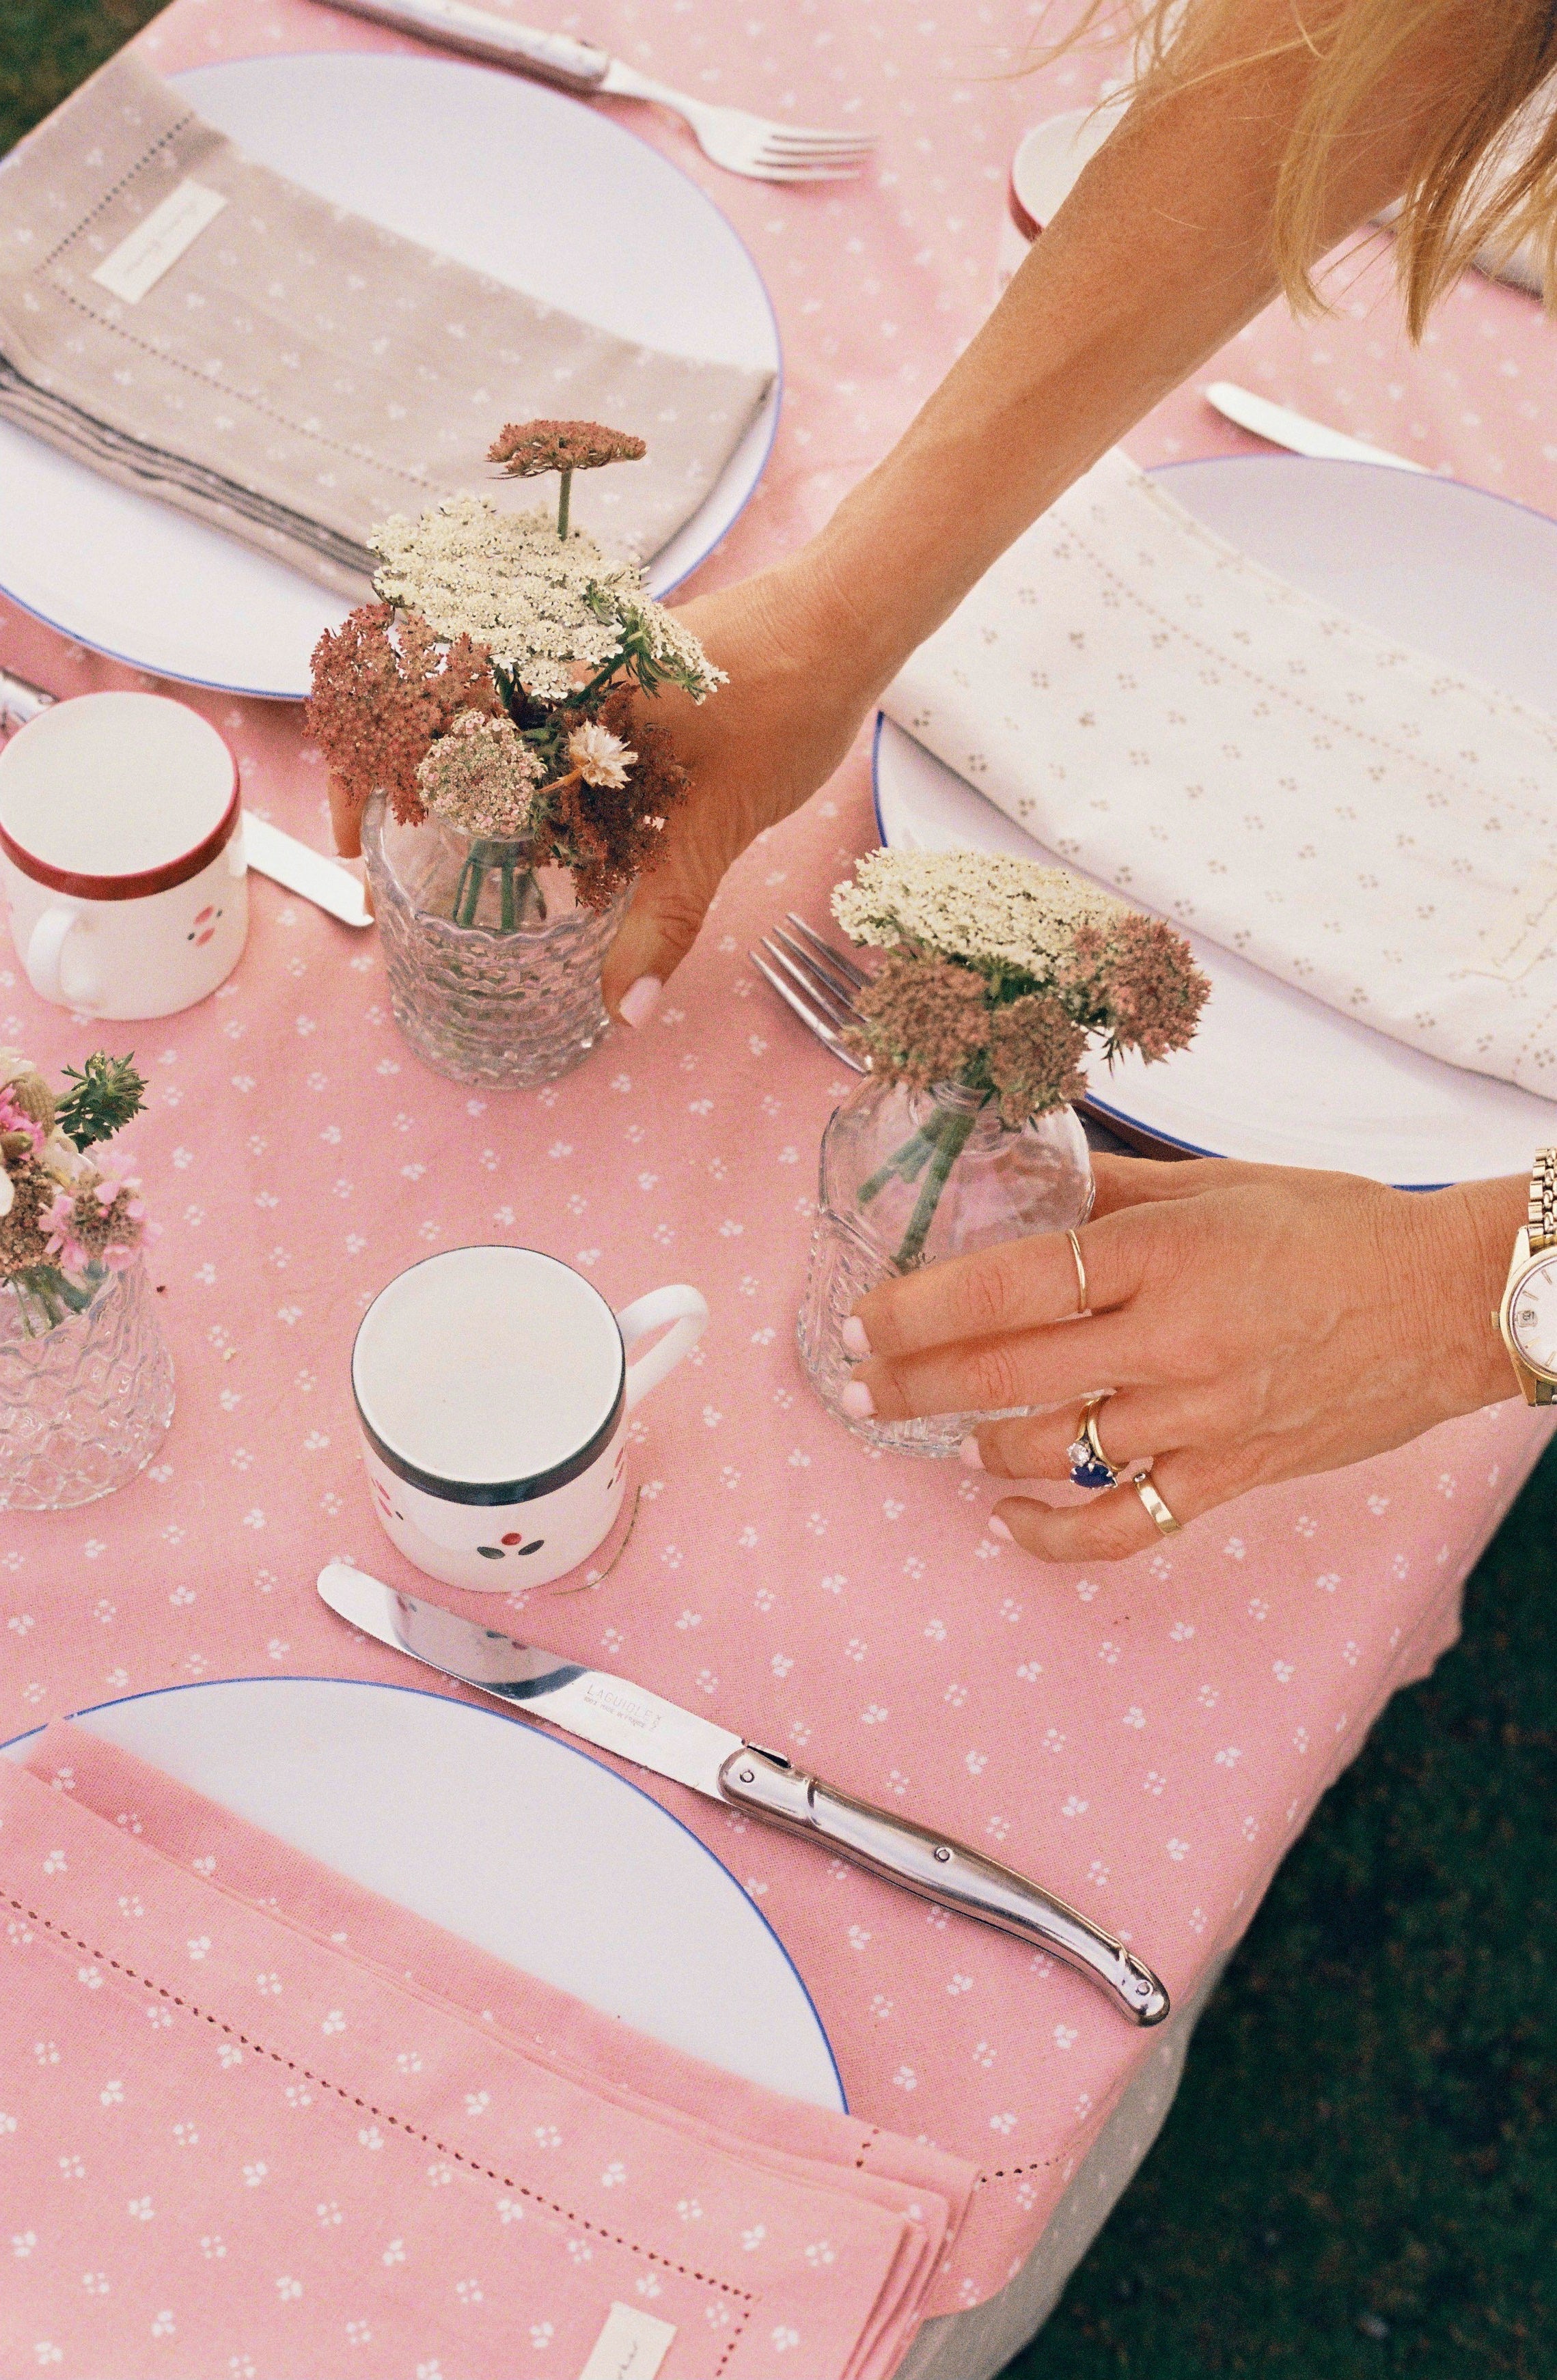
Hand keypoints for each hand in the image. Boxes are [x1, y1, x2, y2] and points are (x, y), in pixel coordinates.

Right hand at [324, 547, 875, 1019]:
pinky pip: (526, 711)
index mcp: (554, 687)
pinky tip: (518, 817)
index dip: (360, 770)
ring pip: (472, 711)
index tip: (350, 838)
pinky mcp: (605, 672)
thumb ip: (665, 917)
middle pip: (424, 711)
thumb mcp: (718, 826)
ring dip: (442, 770)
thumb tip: (626, 1010)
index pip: (416, 713)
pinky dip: (504, 759)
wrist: (844, 623)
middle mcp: (549, 663)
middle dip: (389, 779)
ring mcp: (574, 663)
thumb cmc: (784, 705)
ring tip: (434, 842)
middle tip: (374, 848)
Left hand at [843, 1155, 1521, 1560]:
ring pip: (1052, 1451)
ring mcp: (1202, 1417)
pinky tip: (1009, 1518)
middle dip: (915, 1383)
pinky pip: (1124, 1524)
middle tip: (861, 1383)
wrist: (1449, 1301)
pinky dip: (1055, 1533)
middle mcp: (1173, 1341)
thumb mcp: (1217, 1183)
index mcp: (1163, 1253)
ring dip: (978, 1444)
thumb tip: (1025, 1173)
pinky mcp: (1232, 1473)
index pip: (1011, 1283)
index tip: (864, 1317)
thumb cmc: (1336, 1228)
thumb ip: (1112, 1186)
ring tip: (943, 1430)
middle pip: (1008, 1374)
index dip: (922, 1307)